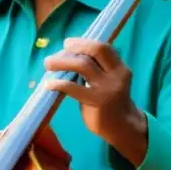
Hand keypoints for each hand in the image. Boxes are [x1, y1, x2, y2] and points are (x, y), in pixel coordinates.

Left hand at [43, 38, 145, 163]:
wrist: (122, 127)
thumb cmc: (110, 103)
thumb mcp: (110, 82)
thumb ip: (97, 70)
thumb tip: (69, 57)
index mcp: (120, 68)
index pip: (103, 47)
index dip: (84, 42)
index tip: (68, 43)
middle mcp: (117, 74)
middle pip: (95, 50)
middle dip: (74, 48)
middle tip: (57, 53)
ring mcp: (108, 87)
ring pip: (83, 65)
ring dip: (62, 62)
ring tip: (48, 64)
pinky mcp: (98, 101)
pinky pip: (74, 88)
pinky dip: (59, 83)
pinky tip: (49, 84)